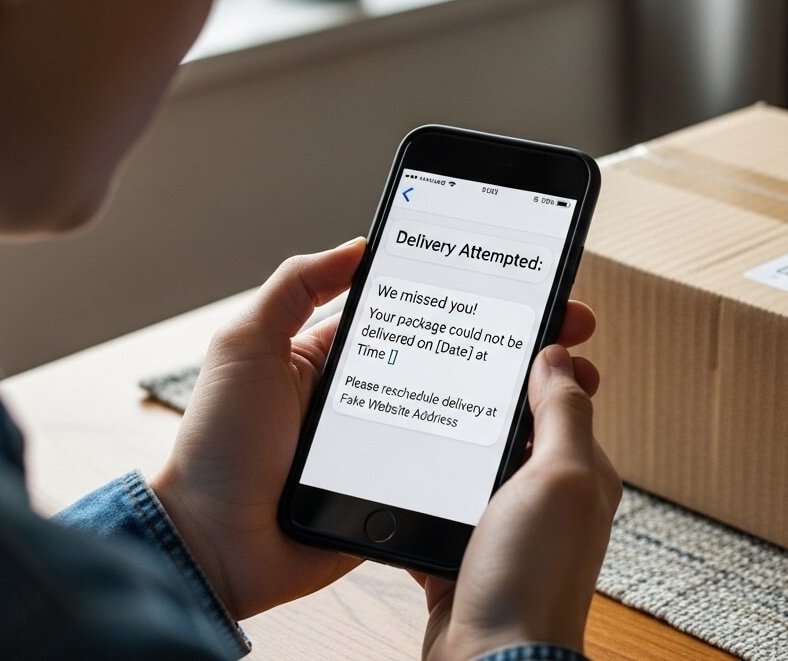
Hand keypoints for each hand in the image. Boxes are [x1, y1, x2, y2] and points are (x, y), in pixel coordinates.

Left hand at [151, 239, 606, 622]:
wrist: (214, 544)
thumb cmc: (218, 445)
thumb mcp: (246, 345)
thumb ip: (296, 286)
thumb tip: (360, 243)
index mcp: (339, 358)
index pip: (419, 315)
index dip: (470, 297)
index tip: (520, 280)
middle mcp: (374, 397)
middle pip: (460, 361)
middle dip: (518, 340)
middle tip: (570, 324)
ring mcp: (393, 448)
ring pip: (469, 415)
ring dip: (522, 397)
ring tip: (573, 379)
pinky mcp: (402, 495)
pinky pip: (459, 470)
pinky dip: (499, 456)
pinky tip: (538, 437)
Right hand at [412, 344, 621, 659]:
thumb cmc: (533, 577)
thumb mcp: (560, 477)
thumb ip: (562, 414)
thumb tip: (558, 355)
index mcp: (577, 474)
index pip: (562, 399)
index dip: (541, 362)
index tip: (509, 324)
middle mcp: (542, 500)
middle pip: (509, 428)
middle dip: (483, 397)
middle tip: (447, 354)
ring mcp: (498, 529)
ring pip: (466, 466)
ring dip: (444, 442)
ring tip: (413, 398)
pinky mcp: (458, 556)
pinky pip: (432, 510)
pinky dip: (413, 493)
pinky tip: (389, 469)